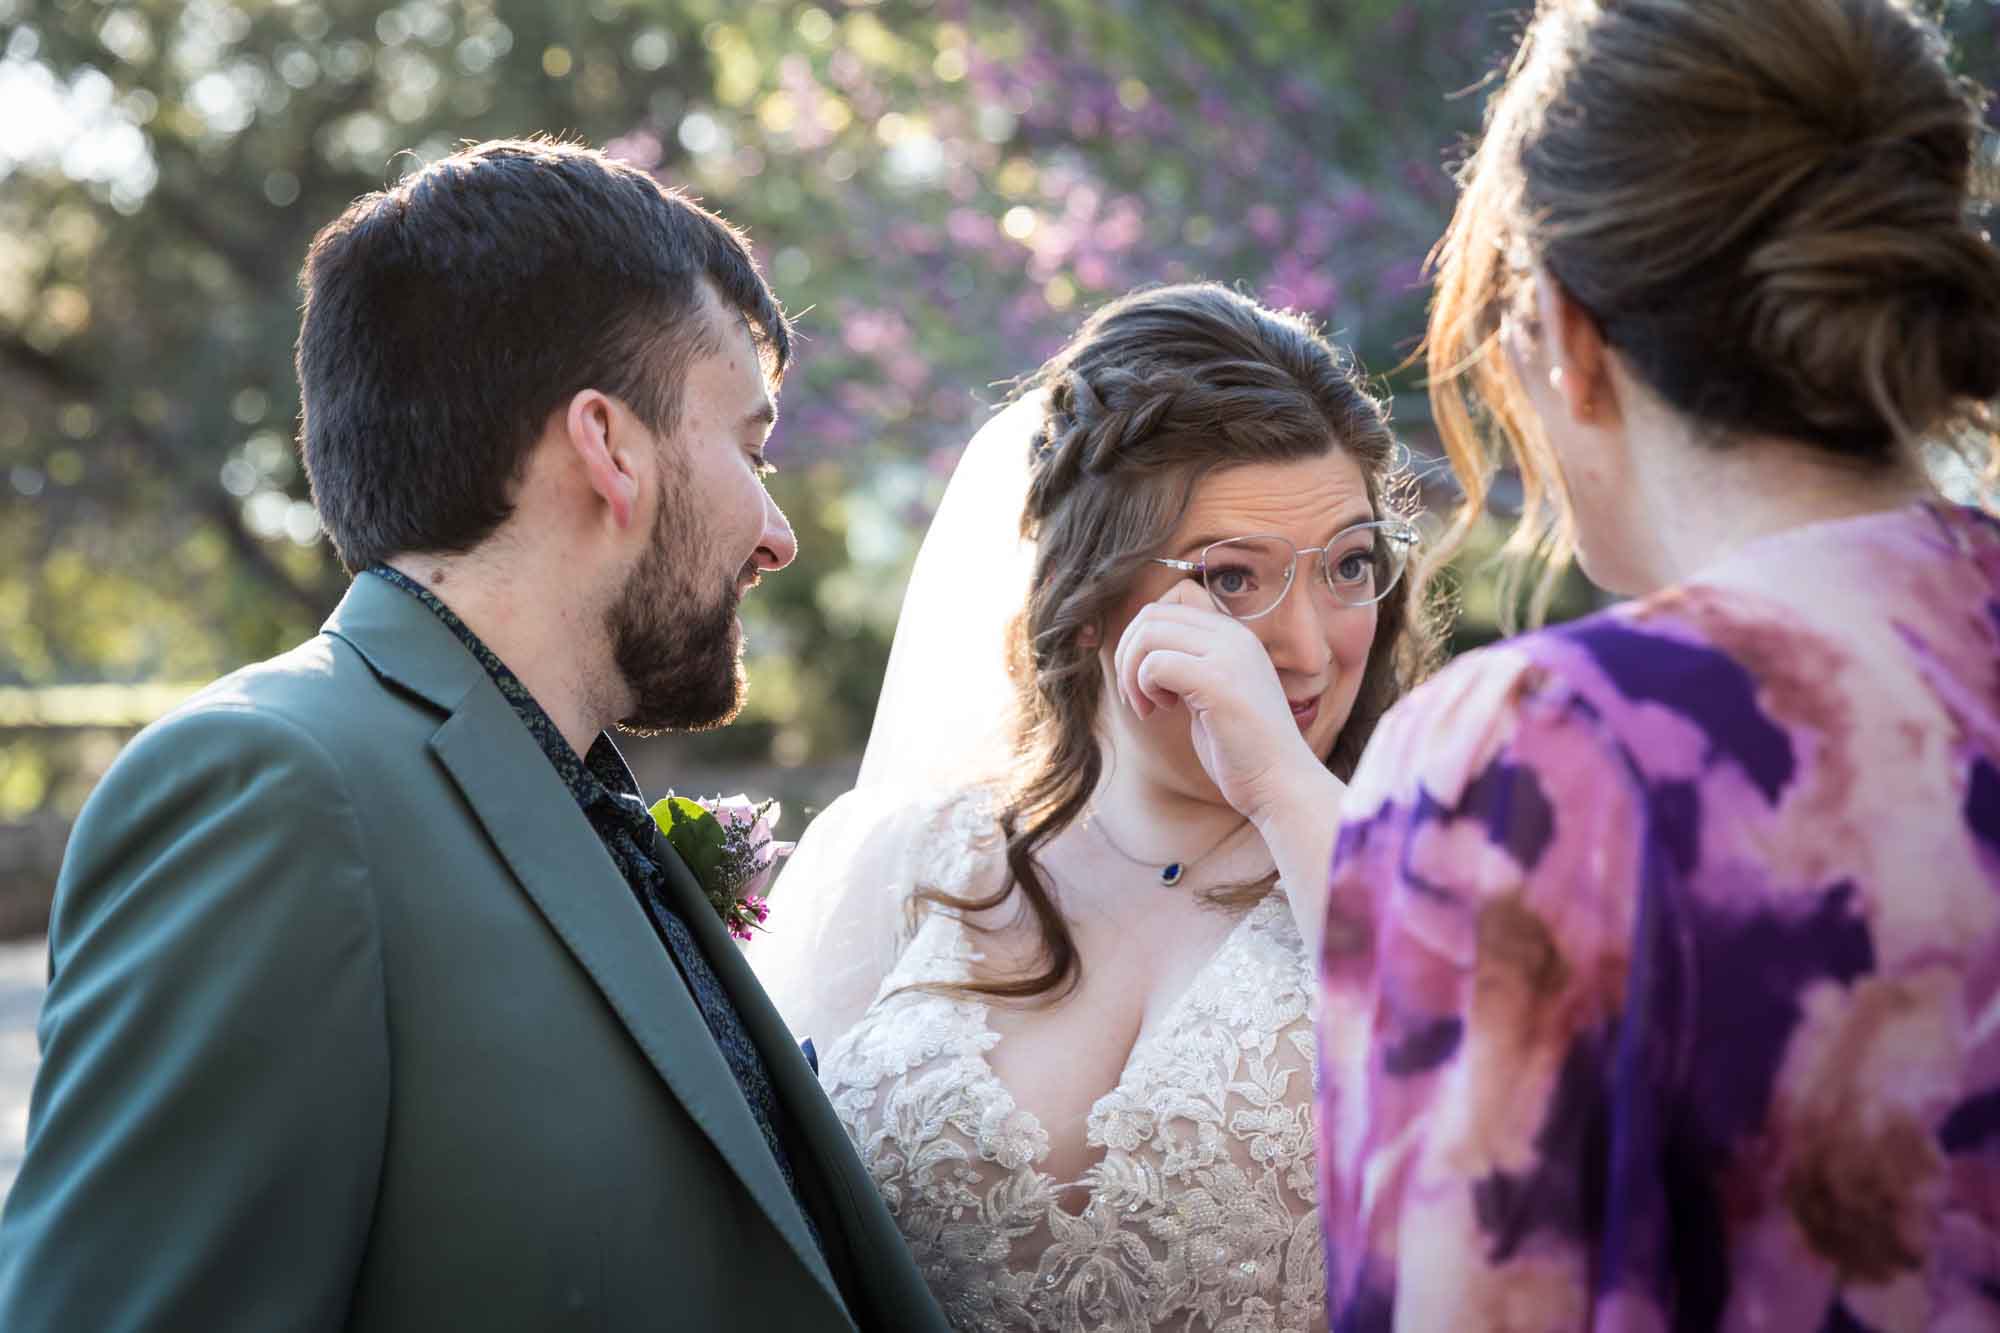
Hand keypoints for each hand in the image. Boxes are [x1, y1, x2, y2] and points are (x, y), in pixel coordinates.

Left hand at [1111, 579, 1319, 822]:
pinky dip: (1143, 688)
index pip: (1174, 598)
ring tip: (1146, 705)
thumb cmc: (1242, 748)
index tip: (1145, 672)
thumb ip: (1188, 664)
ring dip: (1132, 673)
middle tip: (1137, 694)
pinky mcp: (1217, 681)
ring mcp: (1228, 655)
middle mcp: (1233, 635)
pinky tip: (1161, 712)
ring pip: (1148, 634)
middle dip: (1128, 653)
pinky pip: (1155, 664)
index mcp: (1235, 635)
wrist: (1280, 782)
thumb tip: (1139, 650)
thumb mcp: (1213, 692)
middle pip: (1152, 614)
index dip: (1144, 632)